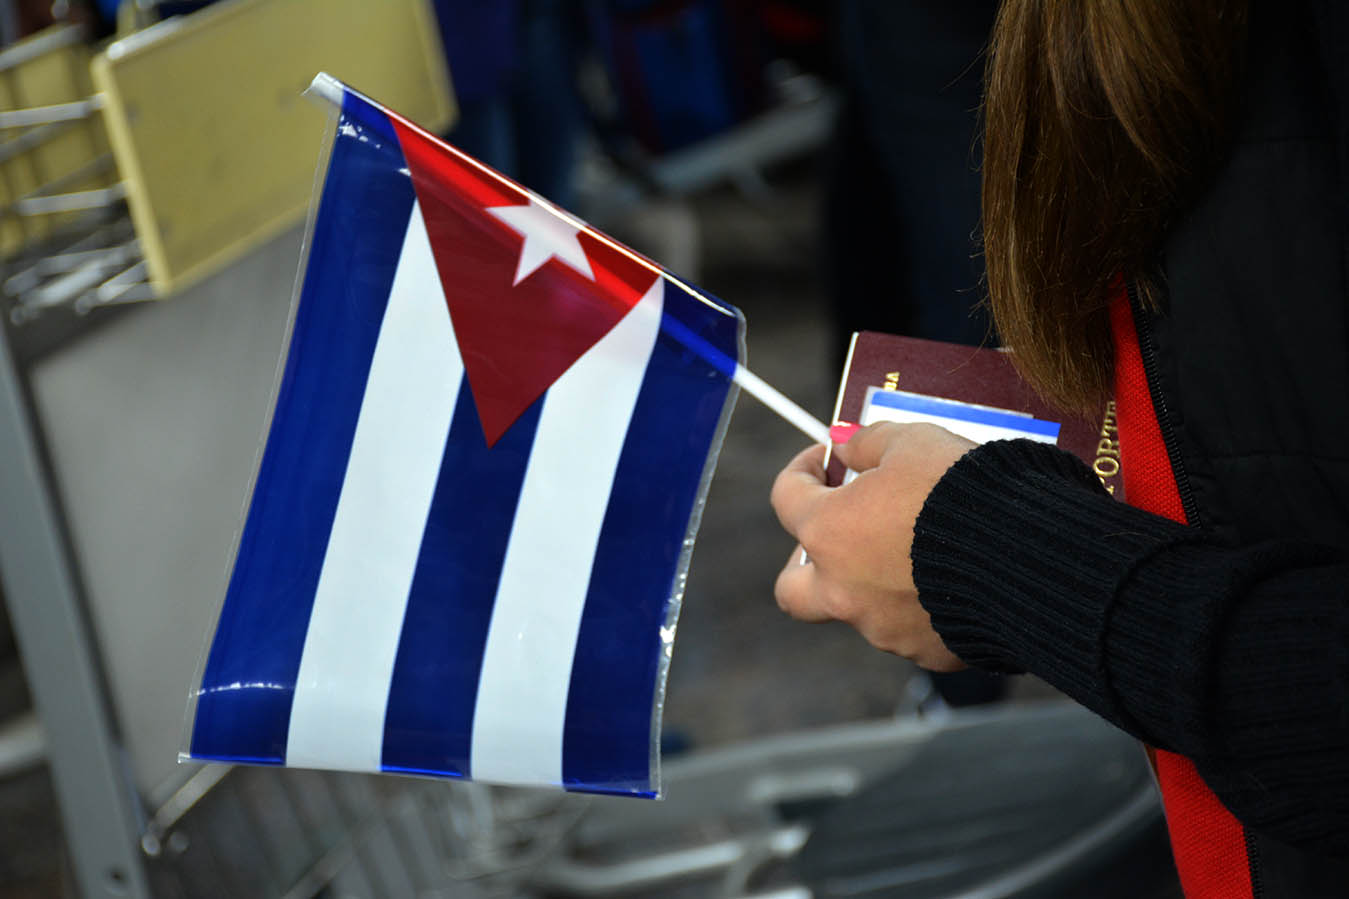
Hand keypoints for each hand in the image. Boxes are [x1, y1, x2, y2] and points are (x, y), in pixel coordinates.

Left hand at [770, 422, 976, 670]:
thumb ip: (868, 443)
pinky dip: (921, 606)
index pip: (786, 498)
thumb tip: (846, 448)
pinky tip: (953, 579)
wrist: (1030, 554)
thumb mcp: (912, 441)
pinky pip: (912, 629)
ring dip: (873, 581)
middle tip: (836, 534)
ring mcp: (882, 628)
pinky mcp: (926, 652)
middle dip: (804, 561)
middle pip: (793, 589)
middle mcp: (842, 589)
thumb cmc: (963, 490)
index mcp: (828, 532)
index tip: (827, 459)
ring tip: (916, 548)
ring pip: (858, 609)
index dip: (803, 470)